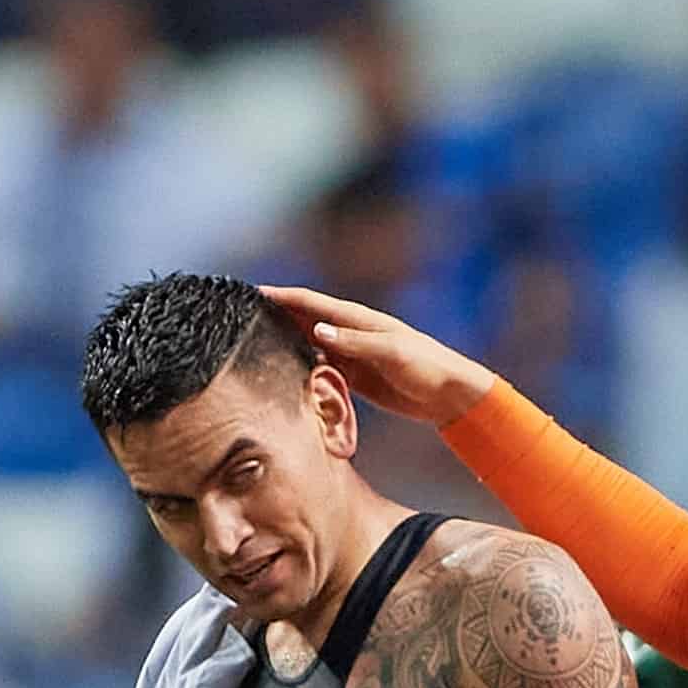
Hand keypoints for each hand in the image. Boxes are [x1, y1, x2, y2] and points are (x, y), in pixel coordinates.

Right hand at [258, 283, 499, 426]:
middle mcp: (348, 333)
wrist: (447, 393)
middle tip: (239, 318)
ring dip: (283, 344)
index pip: (309, 302)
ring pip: (306, 345)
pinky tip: (283, 376)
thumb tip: (316, 330)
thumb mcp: (391, 352)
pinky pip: (319, 369)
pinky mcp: (353, 377)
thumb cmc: (425, 366)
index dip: (280, 296)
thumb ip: (354, 342)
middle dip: (274, 316)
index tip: (250, 293)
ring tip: (251, 346)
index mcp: (357, 319)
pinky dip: (300, 370)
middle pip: (302, 320)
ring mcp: (349, 354)